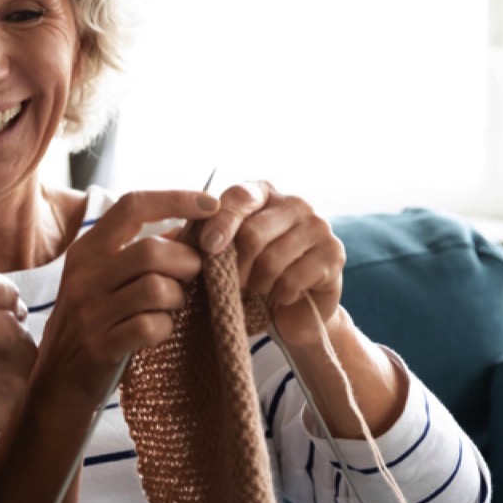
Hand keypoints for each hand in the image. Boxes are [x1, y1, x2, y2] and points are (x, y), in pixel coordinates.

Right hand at [36, 190, 219, 404]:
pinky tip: (158, 332)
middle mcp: (83, 275)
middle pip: (152, 250)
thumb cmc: (93, 322)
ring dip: (178, 299)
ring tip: (172, 308)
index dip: (175, 199)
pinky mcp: (100, 345)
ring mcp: (89, 311)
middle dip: (187, 262)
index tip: (210, 204)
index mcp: (87, 250)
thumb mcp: (102, 279)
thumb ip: (136, 252)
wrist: (57, 380)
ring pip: (157, 289)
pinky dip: (165, 328)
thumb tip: (189, 226)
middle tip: (194, 276)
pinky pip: (151, 326)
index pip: (132, 206)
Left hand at [197, 180, 344, 345]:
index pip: (239, 197)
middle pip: (253, 232)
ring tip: (256, 289)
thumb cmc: (248, 275)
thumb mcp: (221, 254)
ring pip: (272, 259)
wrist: (290, 310)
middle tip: (232, 284)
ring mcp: (318, 226)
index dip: (221, 222)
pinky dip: (279, 294)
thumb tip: (168, 237)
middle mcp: (293, 202)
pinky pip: (293, 277)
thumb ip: (200, 238)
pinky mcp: (333, 254)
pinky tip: (279, 296)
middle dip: (236, 266)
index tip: (208, 247)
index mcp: (262, 192)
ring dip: (257, 283)